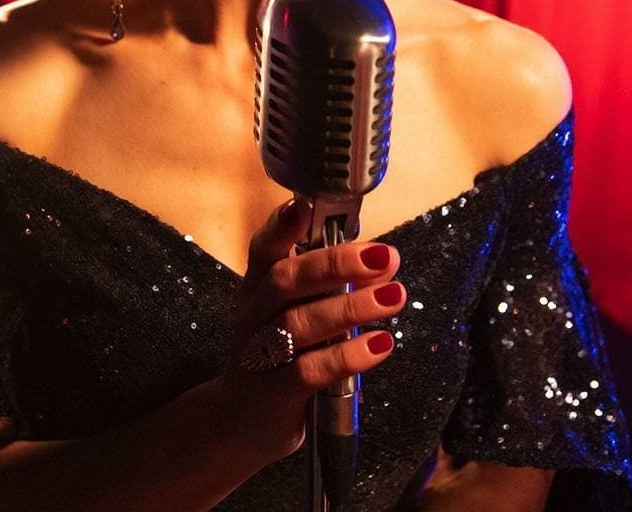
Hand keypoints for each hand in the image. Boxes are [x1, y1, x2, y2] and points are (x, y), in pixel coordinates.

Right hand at [215, 197, 406, 460]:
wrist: (237, 426)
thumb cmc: (273, 360)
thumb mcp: (286, 317)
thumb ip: (319, 289)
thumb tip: (374, 258)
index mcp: (256, 290)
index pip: (263, 250)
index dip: (282, 226)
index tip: (305, 206)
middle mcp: (253, 316)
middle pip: (286, 281)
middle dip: (335, 264)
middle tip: (385, 257)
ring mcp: (259, 355)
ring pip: (300, 323)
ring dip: (351, 307)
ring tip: (394, 296)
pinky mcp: (274, 393)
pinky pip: (311, 370)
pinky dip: (348, 355)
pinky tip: (380, 344)